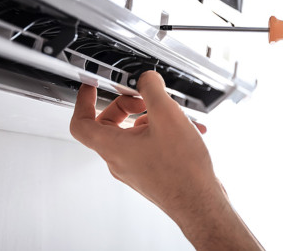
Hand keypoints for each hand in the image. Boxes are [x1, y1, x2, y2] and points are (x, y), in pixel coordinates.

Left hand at [70, 71, 261, 249]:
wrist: (201, 204)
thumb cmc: (182, 171)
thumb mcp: (167, 116)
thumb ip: (152, 89)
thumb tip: (146, 79)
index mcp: (113, 147)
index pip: (81, 123)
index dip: (83, 101)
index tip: (91, 87)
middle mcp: (119, 160)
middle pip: (109, 124)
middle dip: (126, 105)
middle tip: (143, 98)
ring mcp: (134, 168)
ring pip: (132, 133)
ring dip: (150, 118)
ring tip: (174, 115)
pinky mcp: (149, 172)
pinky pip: (147, 145)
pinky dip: (162, 132)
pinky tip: (185, 130)